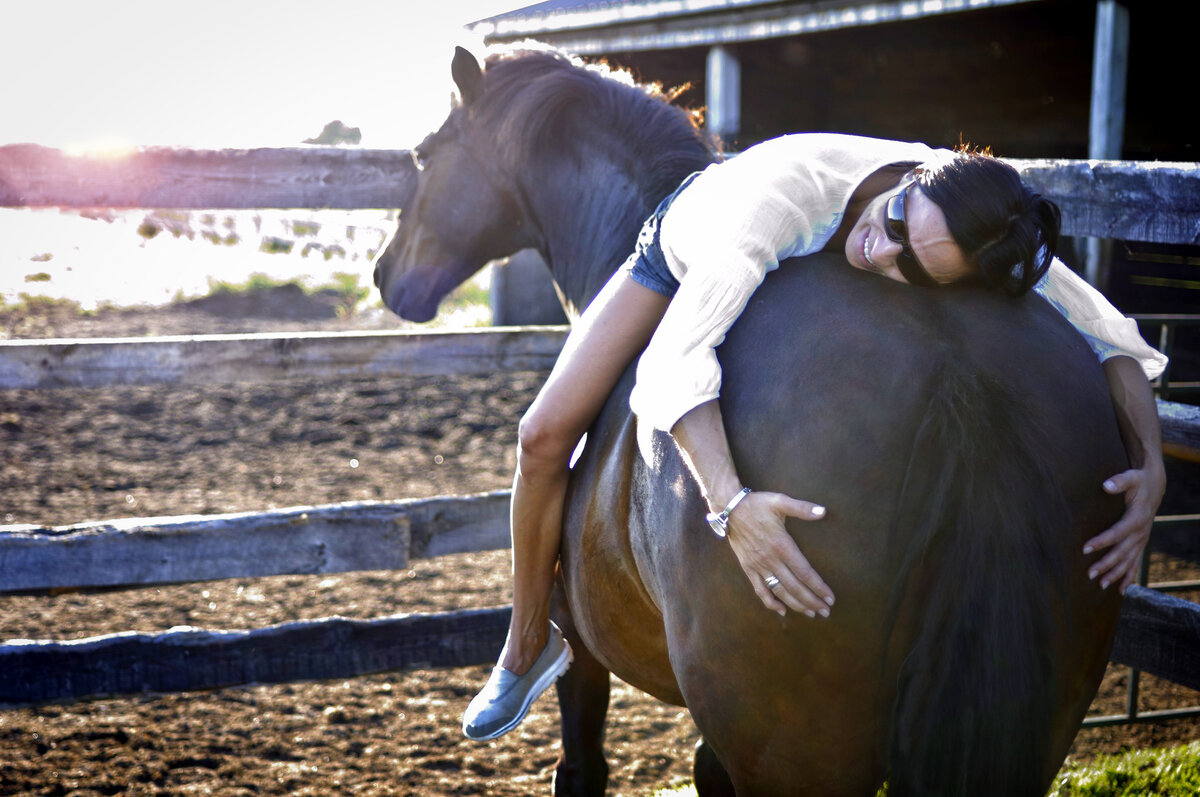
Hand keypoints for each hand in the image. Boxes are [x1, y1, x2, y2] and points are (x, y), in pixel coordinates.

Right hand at [723, 491, 832, 617]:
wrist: (729, 508)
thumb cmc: (757, 504)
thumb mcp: (780, 501)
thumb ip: (802, 508)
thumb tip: (823, 511)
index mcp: (781, 545)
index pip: (804, 572)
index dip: (818, 587)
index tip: (830, 598)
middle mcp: (771, 559)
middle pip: (795, 586)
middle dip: (812, 601)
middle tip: (826, 612)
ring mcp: (758, 566)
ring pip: (779, 591)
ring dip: (796, 604)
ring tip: (810, 613)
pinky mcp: (748, 568)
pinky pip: (760, 589)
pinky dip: (771, 602)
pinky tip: (782, 610)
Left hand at [1083, 461, 1165, 592]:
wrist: (1154, 486)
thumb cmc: (1138, 481)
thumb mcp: (1131, 477)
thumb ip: (1119, 481)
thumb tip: (1106, 485)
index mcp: (1136, 519)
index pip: (1117, 533)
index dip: (1102, 541)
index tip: (1085, 549)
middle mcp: (1141, 533)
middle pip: (1122, 552)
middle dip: (1106, 564)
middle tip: (1089, 574)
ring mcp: (1142, 540)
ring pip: (1129, 561)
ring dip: (1116, 574)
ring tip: (1102, 585)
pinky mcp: (1141, 543)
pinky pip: (1136, 563)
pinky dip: (1129, 577)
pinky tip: (1120, 590)